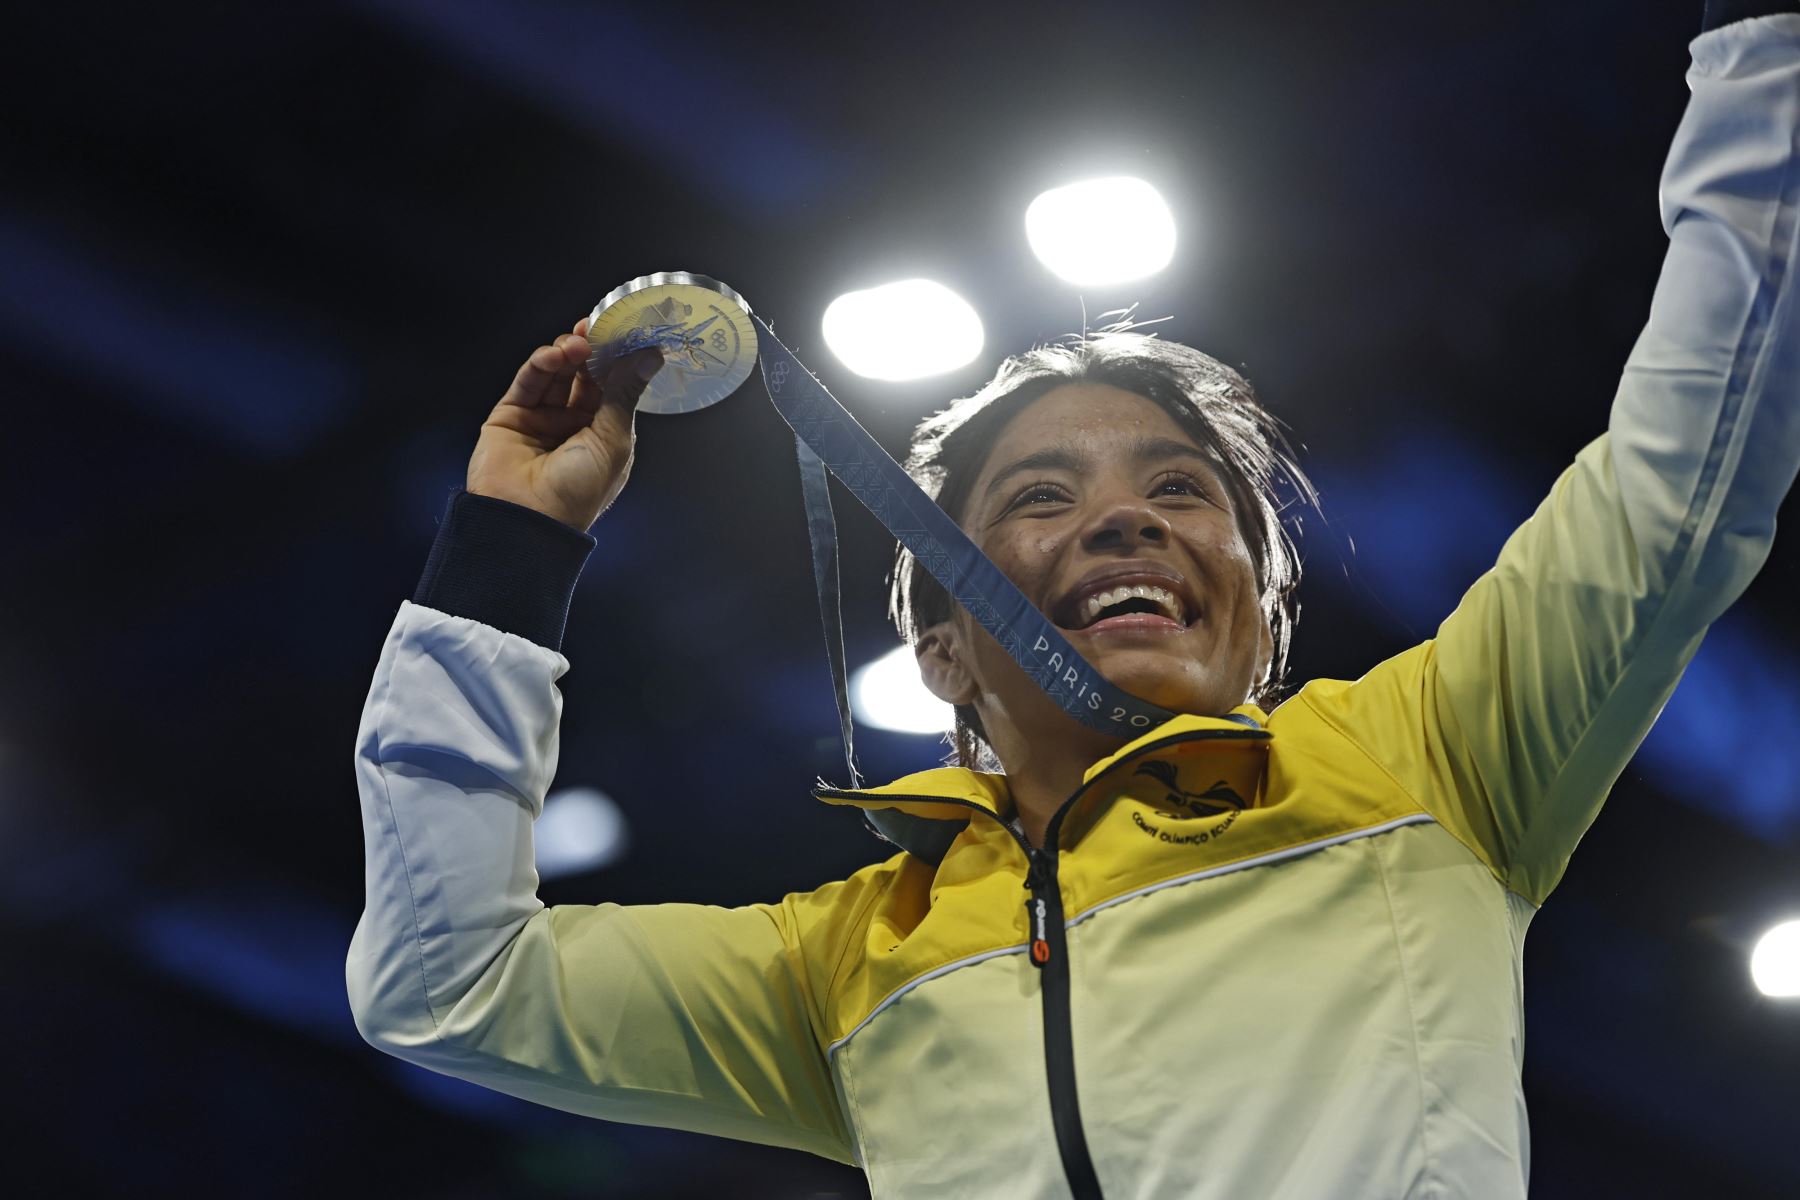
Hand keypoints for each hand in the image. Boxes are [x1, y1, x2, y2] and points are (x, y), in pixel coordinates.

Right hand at [465, 316, 663, 532]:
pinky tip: (556, 355)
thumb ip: (626, 393)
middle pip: (584, 376)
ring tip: (577, 342)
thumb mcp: (613, 440)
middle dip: (593, 350)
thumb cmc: (579, 491)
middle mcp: (574, 424)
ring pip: (556, 373)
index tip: (624, 332)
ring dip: (568, 353)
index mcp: (604, 435)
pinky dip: (541, 364)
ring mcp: (542, 418)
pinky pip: (529, 382)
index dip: (617, 360)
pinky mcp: (511, 414)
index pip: (613, 388)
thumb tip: (651, 355)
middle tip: (599, 326)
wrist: (528, 521)